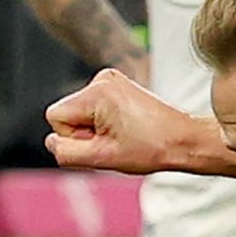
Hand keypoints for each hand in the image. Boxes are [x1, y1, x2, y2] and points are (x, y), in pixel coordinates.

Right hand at [43, 70, 217, 175]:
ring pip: (79, 112)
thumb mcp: (101, 158)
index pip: (55, 117)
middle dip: (84, 132)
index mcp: (96, 92)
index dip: (74, 137)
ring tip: (124, 135)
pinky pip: (92, 107)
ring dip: (95, 128)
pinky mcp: (116, 84)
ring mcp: (110, 79)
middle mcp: (101, 79)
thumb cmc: (148, 149)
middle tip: (115, 141)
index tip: (103, 142)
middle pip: (67, 113)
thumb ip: (66, 152)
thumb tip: (53, 140)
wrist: (183, 139)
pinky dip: (104, 120)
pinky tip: (126, 127)